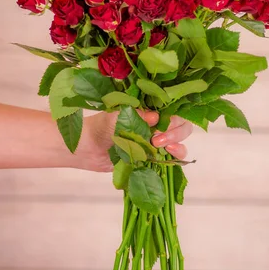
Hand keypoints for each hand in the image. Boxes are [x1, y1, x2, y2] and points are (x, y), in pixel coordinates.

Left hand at [73, 111, 192, 171]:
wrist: (87, 149)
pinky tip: (168, 157)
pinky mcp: (152, 158)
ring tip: (165, 149)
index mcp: (150, 110)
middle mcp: (157, 125)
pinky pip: (171, 159)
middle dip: (175, 132)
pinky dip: (175, 159)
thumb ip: (135, 116)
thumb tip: (155, 117)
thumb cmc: (99, 126)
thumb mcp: (115, 117)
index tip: (159, 125)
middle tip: (157, 140)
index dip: (172, 118)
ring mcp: (156, 142)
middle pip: (181, 125)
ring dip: (178, 145)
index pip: (173, 110)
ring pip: (180, 142)